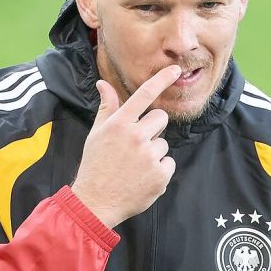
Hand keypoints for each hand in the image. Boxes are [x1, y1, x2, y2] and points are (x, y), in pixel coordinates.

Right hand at [70, 65, 181, 227]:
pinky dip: (160, 170)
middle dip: (153, 128)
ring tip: (135, 165)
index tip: (175, 69)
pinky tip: (142, 177)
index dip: (162, 79)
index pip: (144, 94)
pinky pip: (169, 163)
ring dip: (154, 152)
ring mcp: (150, 156)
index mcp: (119, 124)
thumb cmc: (95, 164)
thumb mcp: (97, 134)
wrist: (96, 201)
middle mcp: (136, 136)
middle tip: (136, 145)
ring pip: (164, 143)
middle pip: (161, 118)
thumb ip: (107, 108)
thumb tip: (103, 83)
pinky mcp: (161, 175)